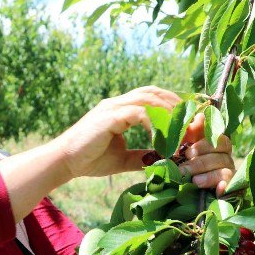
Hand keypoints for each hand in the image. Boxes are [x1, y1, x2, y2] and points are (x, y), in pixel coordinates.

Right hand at [52, 85, 180, 178]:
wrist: (64, 162)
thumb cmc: (89, 159)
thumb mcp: (123, 158)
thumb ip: (141, 156)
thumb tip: (162, 160)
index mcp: (121, 109)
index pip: (152, 97)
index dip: (172, 105)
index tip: (188, 122)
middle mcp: (118, 103)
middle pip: (154, 92)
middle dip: (175, 106)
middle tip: (191, 125)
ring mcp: (113, 108)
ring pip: (149, 99)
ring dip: (168, 115)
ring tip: (180, 133)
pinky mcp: (109, 117)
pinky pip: (139, 113)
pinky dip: (154, 125)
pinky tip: (162, 141)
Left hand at [178, 112, 235, 196]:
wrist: (179, 188)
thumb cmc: (181, 164)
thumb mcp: (181, 148)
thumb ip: (189, 132)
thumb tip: (200, 116)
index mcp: (216, 146)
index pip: (219, 140)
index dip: (204, 145)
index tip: (187, 152)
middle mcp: (225, 159)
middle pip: (221, 157)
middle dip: (200, 163)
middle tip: (183, 170)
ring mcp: (229, 175)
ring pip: (225, 172)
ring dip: (209, 176)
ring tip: (195, 181)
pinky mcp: (230, 191)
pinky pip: (232, 187)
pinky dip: (225, 187)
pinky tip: (218, 190)